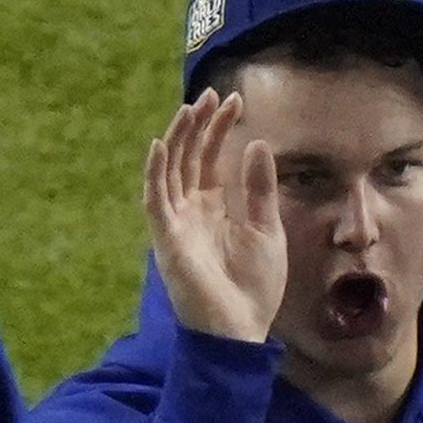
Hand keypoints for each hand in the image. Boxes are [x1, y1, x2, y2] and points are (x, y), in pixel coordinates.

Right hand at [143, 90, 281, 343]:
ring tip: (190, 108)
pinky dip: (154, 172)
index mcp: (215, 208)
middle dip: (198, 125)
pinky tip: (159, 145)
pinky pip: (155, 199)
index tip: (236, 101)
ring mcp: (177, 223)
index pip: (211, 158)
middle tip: (211, 95)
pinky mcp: (167, 238)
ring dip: (177, 139)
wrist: (241, 327)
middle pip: (189, 158)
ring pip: (170, 171)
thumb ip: (259, 188)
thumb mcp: (267, 228)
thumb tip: (256, 143)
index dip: (220, 129)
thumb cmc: (255, 285)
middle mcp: (191, 211)